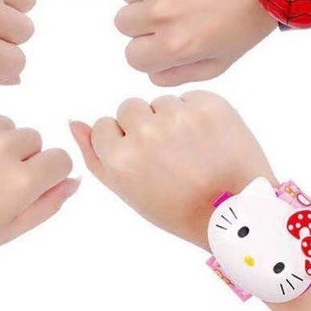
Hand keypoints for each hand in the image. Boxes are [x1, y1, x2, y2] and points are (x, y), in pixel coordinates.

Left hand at [0, 99, 77, 259]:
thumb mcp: (6, 231)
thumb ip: (47, 204)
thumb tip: (74, 180)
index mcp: (23, 179)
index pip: (60, 159)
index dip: (44, 173)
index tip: (21, 183)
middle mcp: (5, 144)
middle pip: (31, 139)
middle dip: (17, 156)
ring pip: (4, 125)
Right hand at [70, 91, 274, 249]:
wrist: (237, 212)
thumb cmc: (176, 207)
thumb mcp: (127, 191)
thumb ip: (94, 156)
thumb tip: (74, 121)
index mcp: (121, 157)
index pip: (104, 125)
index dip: (122, 142)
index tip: (142, 161)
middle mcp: (146, 132)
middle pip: (128, 107)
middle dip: (142, 125)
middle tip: (168, 156)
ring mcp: (179, 115)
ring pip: (159, 102)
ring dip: (170, 119)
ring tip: (190, 150)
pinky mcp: (209, 104)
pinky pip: (188, 98)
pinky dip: (195, 114)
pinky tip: (206, 139)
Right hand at [115, 0, 276, 84]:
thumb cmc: (250, 10)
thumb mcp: (224, 58)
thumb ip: (182, 74)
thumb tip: (152, 74)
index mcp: (174, 44)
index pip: (133, 56)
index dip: (149, 47)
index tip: (166, 34)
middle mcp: (157, 12)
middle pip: (124, 22)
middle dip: (146, 17)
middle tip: (178, 4)